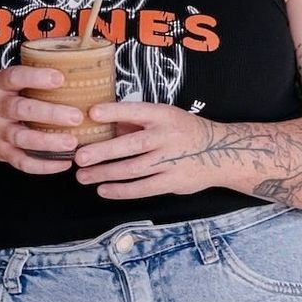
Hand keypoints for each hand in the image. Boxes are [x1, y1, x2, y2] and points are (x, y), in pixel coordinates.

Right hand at [0, 64, 86, 174]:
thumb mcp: (6, 82)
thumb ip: (32, 78)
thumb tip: (76, 68)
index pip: (15, 77)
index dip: (36, 77)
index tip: (60, 78)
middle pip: (22, 109)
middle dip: (51, 113)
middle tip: (76, 116)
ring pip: (22, 138)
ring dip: (49, 142)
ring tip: (72, 143)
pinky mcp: (1, 152)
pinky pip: (21, 162)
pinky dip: (43, 165)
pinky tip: (63, 163)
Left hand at [73, 100, 220, 202]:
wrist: (222, 152)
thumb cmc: (184, 131)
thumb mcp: (165, 117)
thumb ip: (136, 122)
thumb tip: (104, 126)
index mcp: (164, 115)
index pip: (136, 111)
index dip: (114, 112)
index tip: (92, 112)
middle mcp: (167, 137)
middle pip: (131, 145)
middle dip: (102, 151)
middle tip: (79, 157)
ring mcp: (171, 161)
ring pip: (132, 169)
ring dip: (104, 173)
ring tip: (83, 175)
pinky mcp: (173, 182)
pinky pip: (143, 188)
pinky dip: (121, 190)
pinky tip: (103, 189)